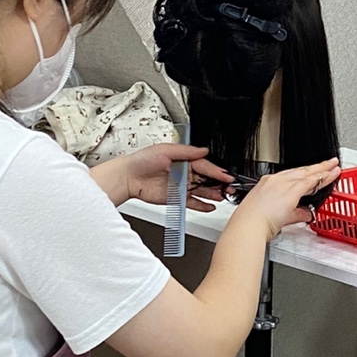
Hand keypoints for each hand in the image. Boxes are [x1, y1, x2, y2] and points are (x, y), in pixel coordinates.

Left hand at [91, 145, 233, 209]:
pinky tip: (210, 206)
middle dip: (219, 184)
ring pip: (201, 191)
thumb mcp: (166, 150)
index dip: (216, 171)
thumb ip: (187, 151)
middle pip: (206, 179)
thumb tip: (203, 150)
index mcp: (184, 160)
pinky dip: (201, 205)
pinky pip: (192, 202)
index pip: (205, 166)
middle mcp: (184, 173)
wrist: (128, 177)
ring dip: (213, 194)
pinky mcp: (176, 198)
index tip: (226, 176)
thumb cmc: (142, 160)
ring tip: (223, 196)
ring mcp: (181, 186)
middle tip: (229, 188)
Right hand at [232, 159, 341, 240]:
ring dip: (322, 171)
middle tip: (330, 163)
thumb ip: (295, 214)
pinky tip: (328, 176)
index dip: (305, 173)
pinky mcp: (290, 192)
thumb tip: (307, 214)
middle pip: (301, 171)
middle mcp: (275, 181)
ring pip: (307, 174)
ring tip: (334, 168)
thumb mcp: (277, 216)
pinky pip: (308, 182)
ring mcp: (283, 185)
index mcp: (268, 184)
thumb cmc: (253, 222)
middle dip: (317, 167)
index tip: (313, 171)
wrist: (248, 226)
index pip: (292, 175)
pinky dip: (319, 178)